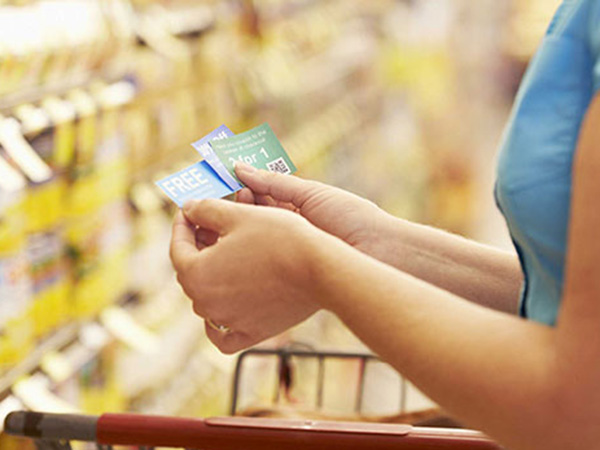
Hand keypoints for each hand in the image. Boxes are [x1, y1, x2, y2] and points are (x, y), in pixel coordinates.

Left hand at [170, 199, 328, 353]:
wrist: (320, 269)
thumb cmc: (279, 238)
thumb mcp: (238, 215)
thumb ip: (205, 210)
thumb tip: (189, 209)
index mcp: (196, 274)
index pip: (177, 247)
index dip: (182, 225)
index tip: (189, 211)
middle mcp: (206, 304)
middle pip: (192, 273)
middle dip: (197, 248)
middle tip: (209, 227)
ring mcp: (228, 322)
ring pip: (207, 299)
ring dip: (211, 276)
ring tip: (226, 255)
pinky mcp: (251, 333)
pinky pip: (223, 334)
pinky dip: (219, 320)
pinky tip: (226, 303)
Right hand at [235, 163, 392, 259]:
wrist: (378, 252)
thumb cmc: (351, 217)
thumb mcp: (310, 194)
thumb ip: (274, 183)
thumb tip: (239, 168)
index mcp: (297, 209)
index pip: (262, 195)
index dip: (244, 187)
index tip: (225, 179)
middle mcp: (289, 230)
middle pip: (254, 216)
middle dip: (239, 204)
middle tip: (228, 197)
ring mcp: (286, 251)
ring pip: (253, 236)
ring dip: (240, 223)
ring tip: (230, 213)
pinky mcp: (284, 273)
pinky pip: (259, 258)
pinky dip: (245, 247)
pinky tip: (234, 238)